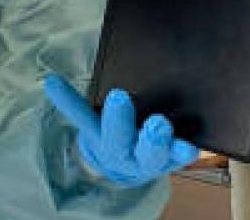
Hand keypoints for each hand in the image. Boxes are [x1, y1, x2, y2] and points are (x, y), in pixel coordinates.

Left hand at [44, 74, 198, 187]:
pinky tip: (54, 82)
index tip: (187, 146)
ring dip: (117, 119)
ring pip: (113, 137)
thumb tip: (196, 133)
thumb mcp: (171, 152)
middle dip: (151, 139)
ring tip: (120, 98)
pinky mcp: (91, 132)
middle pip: (141, 151)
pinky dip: (67, 100)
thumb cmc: (152, 151)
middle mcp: (132, 156)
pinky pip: (80, 116)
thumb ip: (181, 145)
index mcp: (156, 160)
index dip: (177, 152)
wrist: (121, 167)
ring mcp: (111, 144)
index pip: (169, 157)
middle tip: (159, 123)